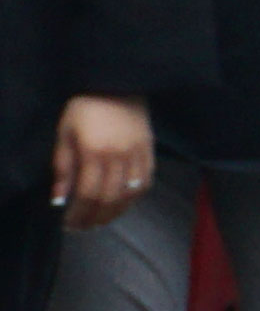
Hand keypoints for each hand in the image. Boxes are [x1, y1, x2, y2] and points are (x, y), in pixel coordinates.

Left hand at [51, 94, 148, 227]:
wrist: (116, 82)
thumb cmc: (84, 107)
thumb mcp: (64, 134)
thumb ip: (63, 168)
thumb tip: (60, 200)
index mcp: (94, 152)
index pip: (88, 194)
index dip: (79, 214)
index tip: (69, 225)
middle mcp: (119, 156)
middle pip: (110, 199)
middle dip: (95, 218)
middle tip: (84, 228)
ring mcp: (138, 153)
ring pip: (130, 194)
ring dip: (115, 212)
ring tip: (101, 221)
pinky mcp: (149, 150)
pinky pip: (146, 182)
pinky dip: (135, 198)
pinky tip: (123, 204)